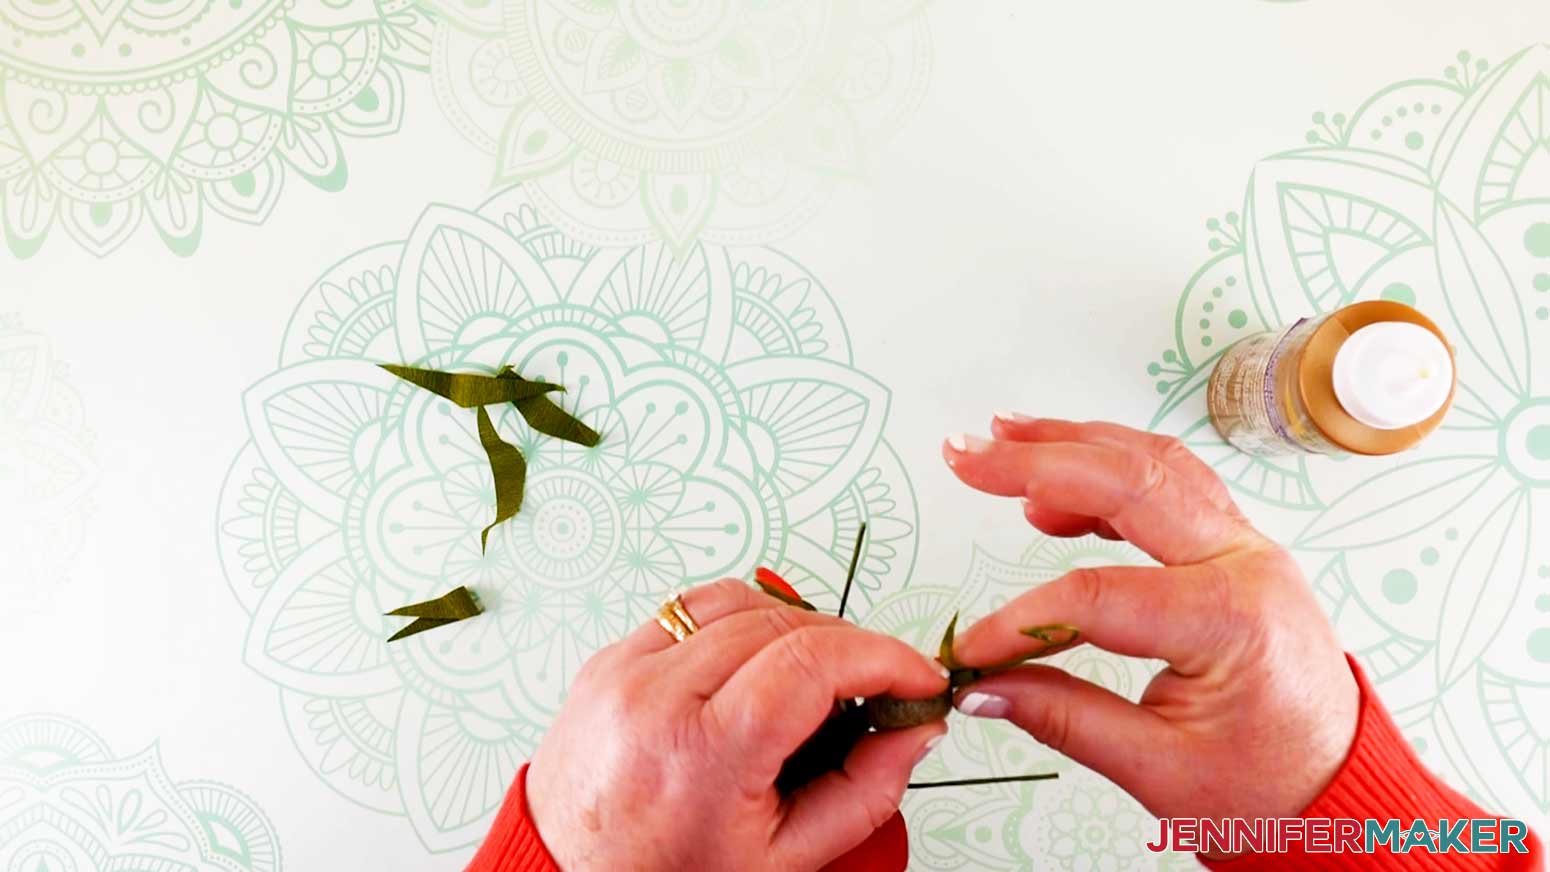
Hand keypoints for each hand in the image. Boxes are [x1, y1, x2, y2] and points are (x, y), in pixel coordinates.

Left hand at [525, 579, 949, 870]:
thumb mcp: (784, 857)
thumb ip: (864, 791)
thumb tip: (915, 728)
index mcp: (699, 754)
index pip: (810, 663)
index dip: (882, 658)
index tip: (916, 677)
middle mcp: (653, 697)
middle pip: (783, 625)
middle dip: (850, 646)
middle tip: (878, 688)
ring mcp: (623, 668)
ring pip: (741, 601)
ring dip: (797, 627)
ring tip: (818, 679)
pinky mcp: (610, 657)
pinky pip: (693, 608)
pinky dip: (742, 624)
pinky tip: (759, 664)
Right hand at [941, 416, 1358, 845]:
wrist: (1340, 786)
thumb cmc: (1272, 785)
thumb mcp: (1159, 770)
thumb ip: (1062, 719)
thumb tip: (984, 688)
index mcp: (1232, 620)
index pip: (1097, 596)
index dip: (1018, 618)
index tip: (972, 647)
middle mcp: (1246, 564)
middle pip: (1128, 483)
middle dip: (1036, 461)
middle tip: (967, 458)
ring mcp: (1245, 546)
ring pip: (1152, 463)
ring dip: (1072, 443)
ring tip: (1001, 439)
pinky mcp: (1235, 547)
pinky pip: (1170, 482)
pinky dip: (1108, 468)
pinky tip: (1052, 486)